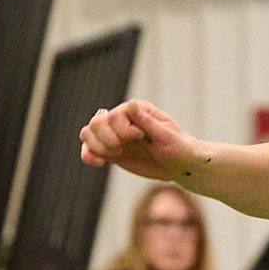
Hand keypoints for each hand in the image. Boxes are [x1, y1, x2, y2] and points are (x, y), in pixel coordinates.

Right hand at [79, 100, 207, 181]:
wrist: (181, 165)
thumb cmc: (178, 147)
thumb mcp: (165, 135)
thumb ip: (146, 121)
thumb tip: (130, 104)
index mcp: (136, 110)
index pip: (114, 115)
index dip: (123, 129)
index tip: (141, 137)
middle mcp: (122, 120)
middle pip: (96, 122)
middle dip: (106, 138)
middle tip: (122, 148)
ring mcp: (115, 136)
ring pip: (88, 133)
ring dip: (96, 146)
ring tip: (114, 154)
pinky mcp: (111, 152)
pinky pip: (89, 150)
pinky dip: (88, 156)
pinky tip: (100, 163)